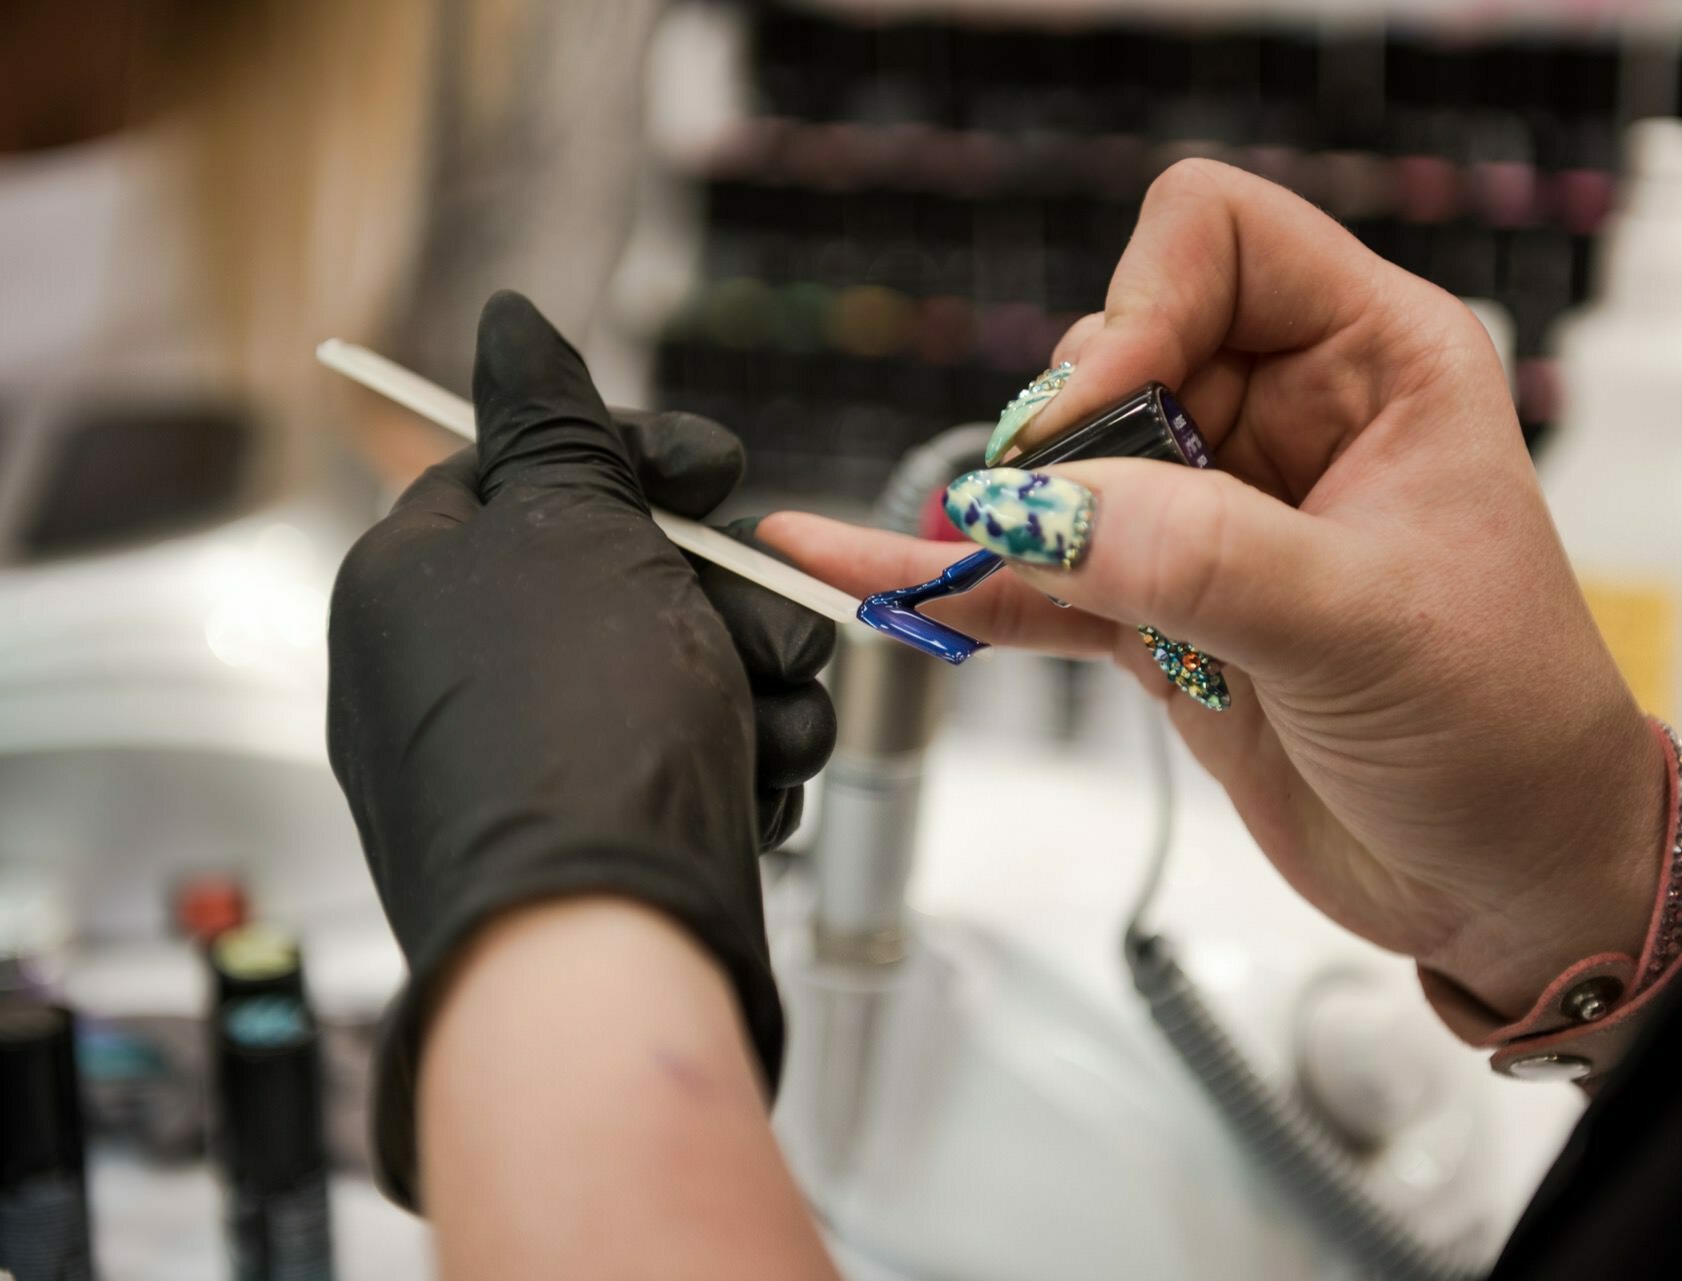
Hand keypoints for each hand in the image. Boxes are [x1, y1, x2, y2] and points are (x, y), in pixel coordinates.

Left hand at [328, 291, 833, 1204]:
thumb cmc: (578, 718)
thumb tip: (506, 316)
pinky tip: (754, 792)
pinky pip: (691, 755)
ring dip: (753, 682)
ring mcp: (531, 761)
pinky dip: (739, 761)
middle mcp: (461, 670)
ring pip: (681, 666)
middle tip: (760, 628)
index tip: (721, 469)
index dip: (636, 458)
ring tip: (764, 725)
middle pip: (625, 571)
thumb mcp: (571, 528)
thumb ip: (551, 421)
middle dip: (724, 593)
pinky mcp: (599, 833)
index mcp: (416, 582)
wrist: (599, 944)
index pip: (525, 469)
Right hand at [761, 160, 1664, 1019]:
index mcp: (1372, 361)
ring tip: (971, 562)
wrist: (1502, 879)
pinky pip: (1035, 573)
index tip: (1104, 429)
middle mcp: (1286, 416)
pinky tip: (856, 569)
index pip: (1215, 239)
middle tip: (1065, 531)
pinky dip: (958, 578)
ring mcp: (1214, 514)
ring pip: (1061, 465)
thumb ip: (1194, 554)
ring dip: (1003, 514)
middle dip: (1065, 435)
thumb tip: (1022, 506)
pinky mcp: (1160, 608)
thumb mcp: (1360, 625)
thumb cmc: (1501, 731)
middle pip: (1117, 347)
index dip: (1140, 308)